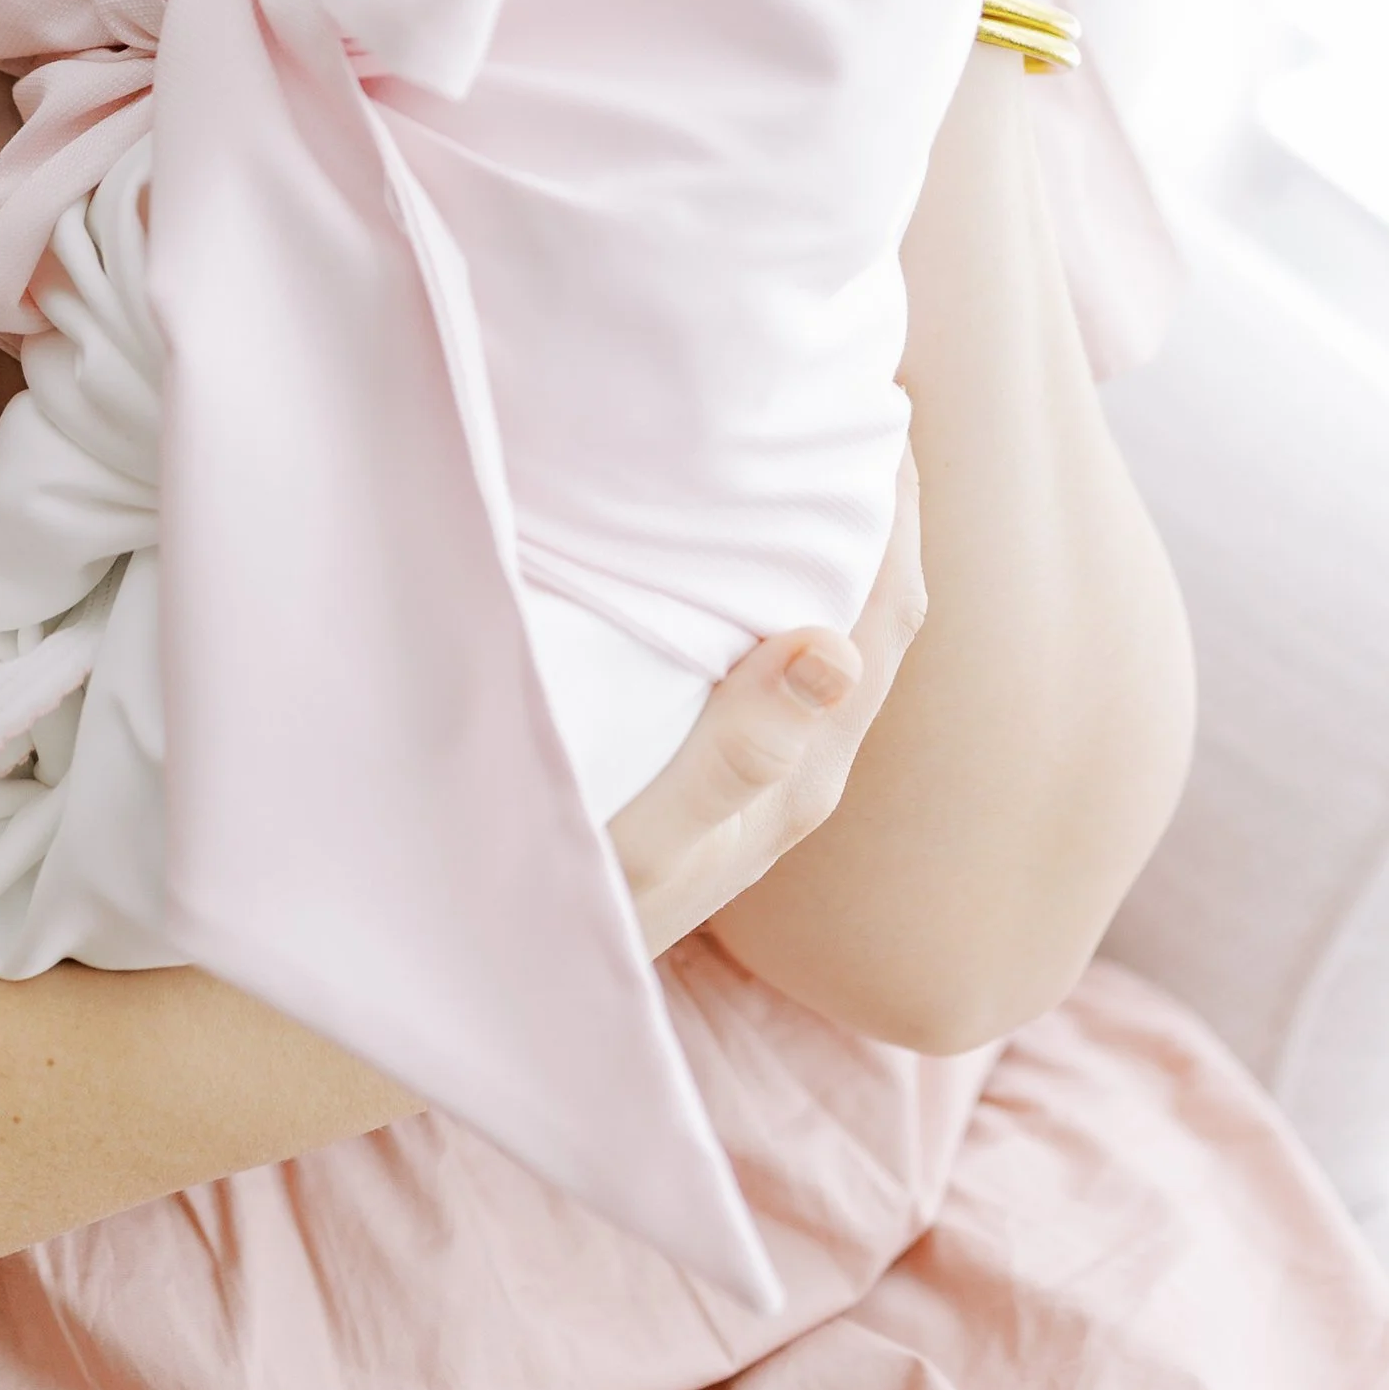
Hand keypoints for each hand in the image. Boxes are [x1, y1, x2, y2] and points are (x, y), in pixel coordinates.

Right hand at [609, 446, 925, 958]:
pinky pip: (769, 652)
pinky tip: (733, 541)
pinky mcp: (707, 769)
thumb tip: (839, 647)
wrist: (492, 995)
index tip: (882, 405)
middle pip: (871, 613)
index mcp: (800, 776)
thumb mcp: (643, 846)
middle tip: (853, 395)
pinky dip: (772, 578)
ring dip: (828, 539)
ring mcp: (755, 774)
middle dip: (875, 507)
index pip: (881, 617)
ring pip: (825, 630)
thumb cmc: (560, 918)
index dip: (896, 511)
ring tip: (804, 444)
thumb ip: (737, 753)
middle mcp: (797, 770)